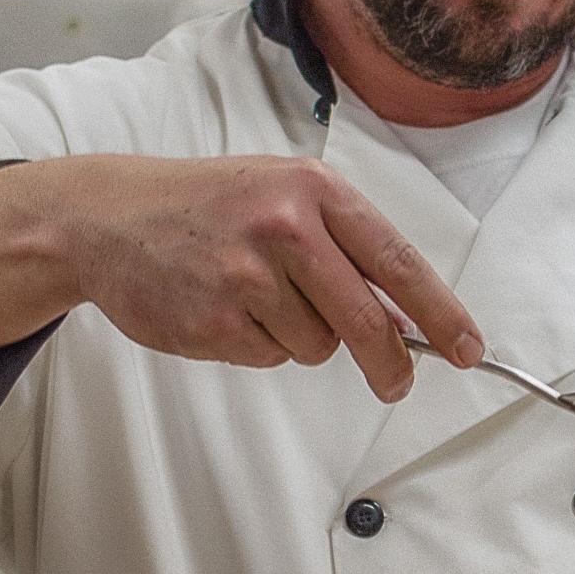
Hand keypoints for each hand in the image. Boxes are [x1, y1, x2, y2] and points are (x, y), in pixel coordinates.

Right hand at [0, 153, 483, 406]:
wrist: (106, 217)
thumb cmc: (206, 206)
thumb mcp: (278, 194)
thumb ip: (343, 245)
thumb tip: (407, 316)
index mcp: (314, 191)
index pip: (398, 262)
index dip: (440, 314)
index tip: (468, 349)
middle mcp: (287, 228)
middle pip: (370, 322)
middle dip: (391, 362)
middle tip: (397, 383)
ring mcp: (249, 276)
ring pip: (317, 345)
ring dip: (299, 338)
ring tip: (253, 297)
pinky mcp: (217, 320)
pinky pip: (270, 357)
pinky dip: (258, 346)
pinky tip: (223, 310)